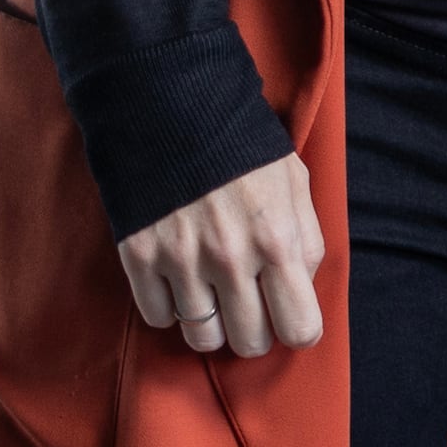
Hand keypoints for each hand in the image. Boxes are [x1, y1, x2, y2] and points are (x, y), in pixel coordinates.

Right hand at [114, 151, 325, 360]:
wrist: (170, 103)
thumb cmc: (241, 144)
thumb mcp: (293, 181)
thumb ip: (307, 238)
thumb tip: (302, 288)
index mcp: (276, 239)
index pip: (300, 329)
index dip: (297, 326)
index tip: (287, 313)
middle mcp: (230, 258)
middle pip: (249, 343)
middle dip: (254, 328)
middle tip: (247, 300)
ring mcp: (181, 261)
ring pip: (203, 340)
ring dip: (211, 322)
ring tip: (211, 290)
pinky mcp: (139, 257)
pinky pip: (159, 317)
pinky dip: (170, 306)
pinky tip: (178, 276)